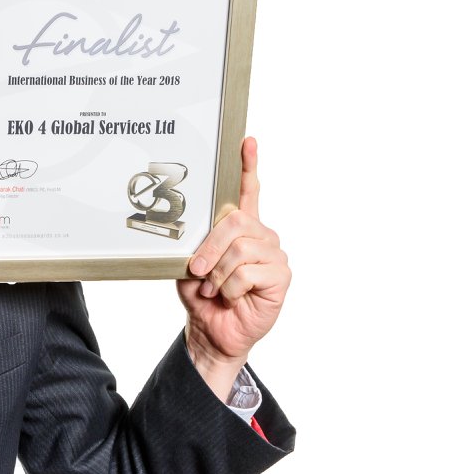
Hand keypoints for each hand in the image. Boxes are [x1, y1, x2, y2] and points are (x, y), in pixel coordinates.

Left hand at [177, 137, 290, 395]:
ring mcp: (274, 255)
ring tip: (214, 288)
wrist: (212, 332)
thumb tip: (193, 231)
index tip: (246, 141)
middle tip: (198, 269)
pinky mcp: (280, 276)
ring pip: (240, 249)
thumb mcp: (191, 264)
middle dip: (210, 247)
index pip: (248, 191)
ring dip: (218, 273)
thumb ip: (197, 242)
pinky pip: (248, 272)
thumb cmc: (203, 297)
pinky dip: (230, 287)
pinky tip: (231, 296)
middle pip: (236, 221)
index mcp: (242, 229)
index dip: (248, 166)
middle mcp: (262, 237)